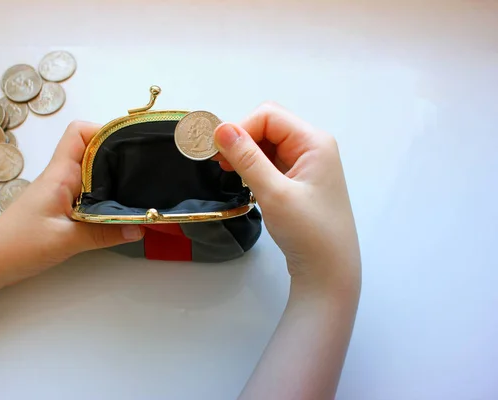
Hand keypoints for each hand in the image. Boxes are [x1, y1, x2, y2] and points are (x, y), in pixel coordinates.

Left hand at [0, 121, 144, 288]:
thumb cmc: (18, 245)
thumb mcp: (66, 240)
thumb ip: (104, 233)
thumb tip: (139, 227)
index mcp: (60, 173)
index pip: (80, 132)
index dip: (104, 130)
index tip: (129, 144)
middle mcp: (61, 176)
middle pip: (91, 149)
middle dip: (117, 153)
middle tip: (142, 167)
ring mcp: (60, 192)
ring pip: (91, 171)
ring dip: (112, 176)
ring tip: (137, 187)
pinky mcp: (60, 207)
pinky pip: (87, 191)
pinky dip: (105, 195)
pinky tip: (117, 208)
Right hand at [213, 103, 359, 288]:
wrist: (329, 272)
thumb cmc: (308, 232)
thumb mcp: (274, 193)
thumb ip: (247, 158)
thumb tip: (220, 129)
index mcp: (314, 142)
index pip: (269, 116)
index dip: (241, 128)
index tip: (218, 152)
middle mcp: (313, 147)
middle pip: (269, 126)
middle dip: (241, 140)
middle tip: (220, 163)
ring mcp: (307, 165)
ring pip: (268, 145)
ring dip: (246, 154)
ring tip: (229, 173)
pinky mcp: (300, 182)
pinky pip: (272, 162)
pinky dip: (255, 167)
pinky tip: (245, 181)